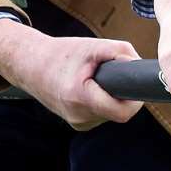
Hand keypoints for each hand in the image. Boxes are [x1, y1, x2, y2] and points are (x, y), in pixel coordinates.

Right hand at [0, 22, 141, 130]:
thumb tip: (140, 66)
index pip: (122, 113)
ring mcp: (78, 123)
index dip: (134, 101)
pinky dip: (102, 102)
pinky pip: (101, 115)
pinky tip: (90, 89)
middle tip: (114, 76)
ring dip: (111, 98)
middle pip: (118, 112)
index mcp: (80, 97)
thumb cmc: (62, 54)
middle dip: (121, 95)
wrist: (31, 66)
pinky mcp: (78, 125)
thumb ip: (120, 52)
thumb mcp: (92, 46)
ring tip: (96, 81)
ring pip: (110, 114)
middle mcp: (78, 116)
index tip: (135, 87)